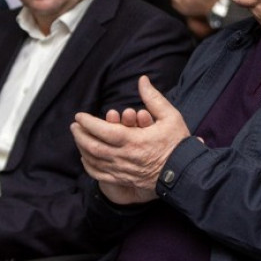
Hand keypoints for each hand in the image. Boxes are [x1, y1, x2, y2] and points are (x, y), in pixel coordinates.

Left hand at [71, 75, 190, 204]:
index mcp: (133, 140)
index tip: (79, 116)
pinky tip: (86, 159)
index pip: (102, 130)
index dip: (88, 123)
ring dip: (82, 148)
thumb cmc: (178, 145)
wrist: (185, 174)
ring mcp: (123, 171)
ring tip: (78, 138)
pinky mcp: (124, 180)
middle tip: (74, 126)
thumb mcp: (170, 116)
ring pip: (94, 161)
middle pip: (93, 146)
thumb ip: (153, 98)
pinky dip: (89, 166)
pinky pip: (100, 175)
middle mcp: (125, 157)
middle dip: (80, 135)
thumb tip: (142, 80)